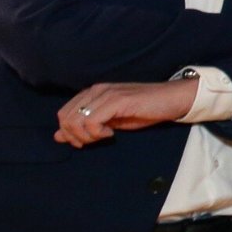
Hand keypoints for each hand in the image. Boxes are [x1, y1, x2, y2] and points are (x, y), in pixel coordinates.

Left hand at [55, 78, 199, 145]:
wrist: (172, 100)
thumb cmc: (145, 111)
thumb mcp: (111, 122)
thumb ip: (86, 127)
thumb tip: (58, 136)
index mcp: (92, 93)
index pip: (63, 114)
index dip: (69, 133)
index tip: (87, 141)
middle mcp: (95, 90)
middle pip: (65, 118)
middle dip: (76, 136)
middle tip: (95, 141)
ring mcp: (106, 94)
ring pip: (76, 120)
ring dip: (87, 136)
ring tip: (104, 136)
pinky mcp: (117, 100)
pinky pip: (92, 121)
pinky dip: (97, 133)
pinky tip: (111, 133)